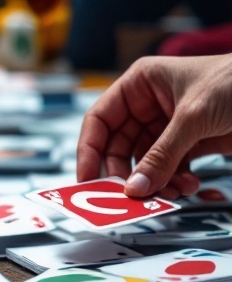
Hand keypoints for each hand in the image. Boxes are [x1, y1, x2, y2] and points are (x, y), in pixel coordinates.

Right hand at [77, 54, 231, 198]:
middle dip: (128, 174)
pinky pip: (168, 169)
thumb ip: (162, 155)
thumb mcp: (193, 117)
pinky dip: (174, 182)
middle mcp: (148, 105)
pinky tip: (191, 185)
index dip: (89, 150)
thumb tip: (133, 189)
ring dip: (156, 181)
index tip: (87, 181)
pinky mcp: (189, 143)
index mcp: (140, 83)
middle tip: (133, 198)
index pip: (100, 120)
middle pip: (120, 148)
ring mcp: (168, 126)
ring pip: (144, 163)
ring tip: (175, 191)